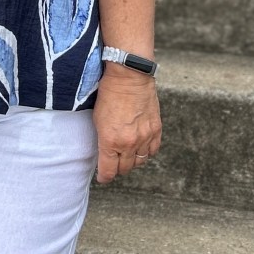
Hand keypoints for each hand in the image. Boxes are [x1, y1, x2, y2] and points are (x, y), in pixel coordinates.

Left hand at [92, 66, 160, 182]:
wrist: (129, 76)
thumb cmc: (109, 93)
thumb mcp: (97, 118)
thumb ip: (102, 138)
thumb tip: (104, 151)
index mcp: (111, 140)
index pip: (108, 171)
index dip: (104, 177)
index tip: (102, 177)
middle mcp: (129, 143)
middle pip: (125, 169)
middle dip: (117, 169)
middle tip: (113, 165)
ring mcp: (145, 137)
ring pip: (140, 162)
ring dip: (132, 161)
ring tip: (126, 156)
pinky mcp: (156, 130)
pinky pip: (153, 151)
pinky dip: (146, 152)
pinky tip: (140, 147)